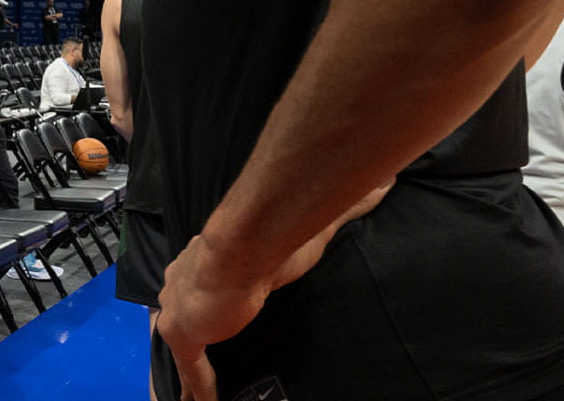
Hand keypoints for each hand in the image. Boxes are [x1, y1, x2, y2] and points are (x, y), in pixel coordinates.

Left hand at [157, 181, 390, 400]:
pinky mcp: (183, 333)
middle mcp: (180, 283)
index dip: (205, 296)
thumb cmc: (273, 234)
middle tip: (200, 349)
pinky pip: (191, 370)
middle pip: (181, 312)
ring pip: (182, 346)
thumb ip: (345, 207)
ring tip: (193, 388)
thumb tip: (385, 183)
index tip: (213, 309)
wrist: (244, 242)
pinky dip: (198, 388)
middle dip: (189, 328)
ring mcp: (178, 309)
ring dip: (187, 365)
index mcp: (200, 258)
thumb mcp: (308, 227)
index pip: (197, 281)